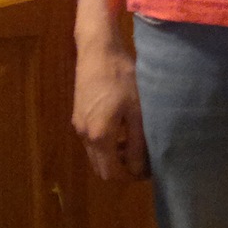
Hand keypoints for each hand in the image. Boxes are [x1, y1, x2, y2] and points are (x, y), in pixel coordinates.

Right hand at [73, 39, 148, 180]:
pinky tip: (123, 129)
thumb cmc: (123, 78)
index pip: (111, 174)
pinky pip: (92, 141)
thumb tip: (140, 169)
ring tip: (136, 144)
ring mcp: (79, 125)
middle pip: (101, 168)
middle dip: (122, 169)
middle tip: (143, 159)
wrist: (99, 50)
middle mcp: (84, 135)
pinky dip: (107, 144)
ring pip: (96, 155)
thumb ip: (138, 143)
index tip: (148, 170)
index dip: (130, 177)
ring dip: (114, 156)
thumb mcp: (137, 112)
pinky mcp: (78, 115)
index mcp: (99, 136)